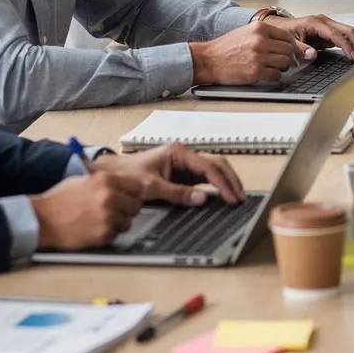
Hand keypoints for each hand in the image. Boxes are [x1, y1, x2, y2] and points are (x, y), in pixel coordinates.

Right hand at [29, 169, 145, 249]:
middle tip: (115, 211)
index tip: (129, 197)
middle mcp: (110, 197)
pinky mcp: (103, 234)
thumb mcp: (82, 179)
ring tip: (101, 221)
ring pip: (127, 222)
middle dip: (127, 209)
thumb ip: (104, 180)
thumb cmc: (59, 199)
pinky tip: (94, 229)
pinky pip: (115, 235)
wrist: (42, 219)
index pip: (137, 186)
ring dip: (118, 223)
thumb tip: (122, 183)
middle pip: (136, 206)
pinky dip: (108, 234)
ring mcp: (108, 216)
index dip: (133, 193)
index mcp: (106, 180)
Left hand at [95, 141, 244, 204]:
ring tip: (236, 198)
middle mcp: (185, 156)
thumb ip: (177, 193)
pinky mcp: (182, 175)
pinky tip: (223, 197)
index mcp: (179, 153)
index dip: (223, 183)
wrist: (112, 175)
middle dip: (231, 181)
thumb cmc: (128, 176)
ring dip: (226, 183)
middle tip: (241, 198)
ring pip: (213, 171)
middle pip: (217, 165)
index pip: (209, 167)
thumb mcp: (151, 187)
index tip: (232, 197)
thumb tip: (202, 199)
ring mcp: (184, 165)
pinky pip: (205, 179)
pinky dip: (216, 187)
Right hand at [190, 19, 310, 84]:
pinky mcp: (255, 72)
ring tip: (273, 68)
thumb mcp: (247, 32)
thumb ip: (267, 35)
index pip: (287, 36)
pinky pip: (276, 75)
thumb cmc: (226, 47)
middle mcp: (261, 40)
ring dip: (282, 67)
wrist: (208, 59)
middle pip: (289, 50)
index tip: (295, 52)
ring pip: (285, 63)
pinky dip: (275, 76)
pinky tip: (266, 74)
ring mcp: (258, 56)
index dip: (294, 46)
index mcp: (260, 28)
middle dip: (289, 58)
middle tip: (285, 62)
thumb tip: (289, 43)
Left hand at [271, 13, 353, 61]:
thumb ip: (301, 49)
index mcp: (315, 23)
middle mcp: (325, 21)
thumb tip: (313, 55)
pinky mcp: (331, 31)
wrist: (281, 28)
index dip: (346, 46)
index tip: (353, 57)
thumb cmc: (285, 33)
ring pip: (351, 31)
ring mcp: (329, 25)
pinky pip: (347, 35)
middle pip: (349, 30)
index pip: (336, 34)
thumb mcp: (290, 42)